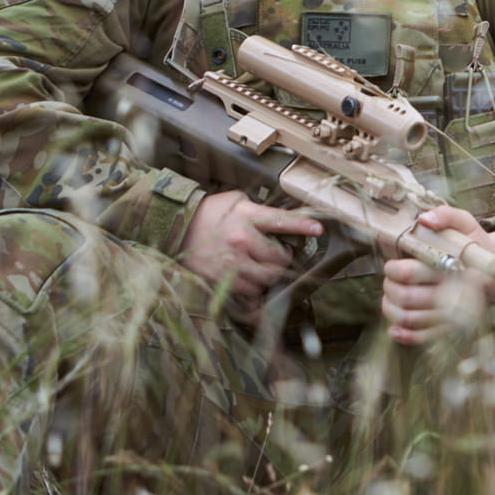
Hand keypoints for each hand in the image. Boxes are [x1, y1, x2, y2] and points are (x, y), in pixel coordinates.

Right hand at [179, 190, 323, 307]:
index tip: (319, 229)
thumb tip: (282, 219)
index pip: (282, 220)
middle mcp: (241, 240)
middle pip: (279, 259)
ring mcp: (231, 262)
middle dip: (283, 259)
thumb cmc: (209, 213)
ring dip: (270, 276)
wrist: (175, 228)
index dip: (302, 226)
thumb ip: (259, 209)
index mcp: (247, 216)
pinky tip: (251, 282)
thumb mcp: (235, 201)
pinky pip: (249, 293)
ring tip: (263, 268)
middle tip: (278, 256)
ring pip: (267, 279)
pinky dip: (255, 291)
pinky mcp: (221, 279)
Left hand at [380, 205, 494, 344]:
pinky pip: (424, 337)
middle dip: (389, 287)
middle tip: (389, 279)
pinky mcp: (452, 328)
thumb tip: (423, 219)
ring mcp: (454, 314)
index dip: (394, 269)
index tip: (392, 263)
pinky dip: (404, 335)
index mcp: (455, 266)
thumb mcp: (466, 223)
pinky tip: (394, 329)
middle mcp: (455, 293)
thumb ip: (446, 215)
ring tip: (389, 297)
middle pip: (407, 297)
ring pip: (410, 318)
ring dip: (391, 309)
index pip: (412, 272)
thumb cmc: (475, 244)